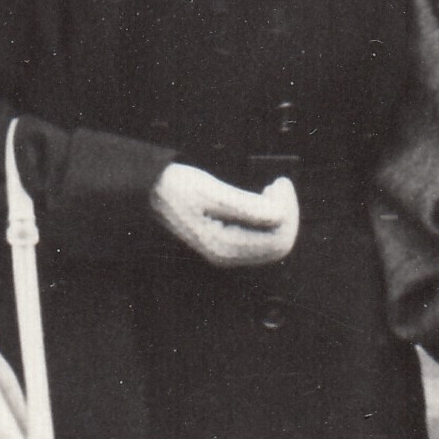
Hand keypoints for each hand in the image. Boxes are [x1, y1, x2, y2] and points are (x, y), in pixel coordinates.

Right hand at [151, 163, 298, 266]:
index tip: (280, 182)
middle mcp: (227, 256)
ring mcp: (227, 252)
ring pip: (273, 243)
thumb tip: (279, 215)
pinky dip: (270, 219)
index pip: (279, 239)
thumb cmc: (177, 187)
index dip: (288, 211)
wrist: (149, 190)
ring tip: (271, 189)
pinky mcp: (226, 243)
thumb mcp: (213, 192)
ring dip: (280, 215)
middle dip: (287, 213)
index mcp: (225, 247)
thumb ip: (248, 208)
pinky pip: (262, 239)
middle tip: (278, 184)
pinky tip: (263, 197)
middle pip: (280, 244)